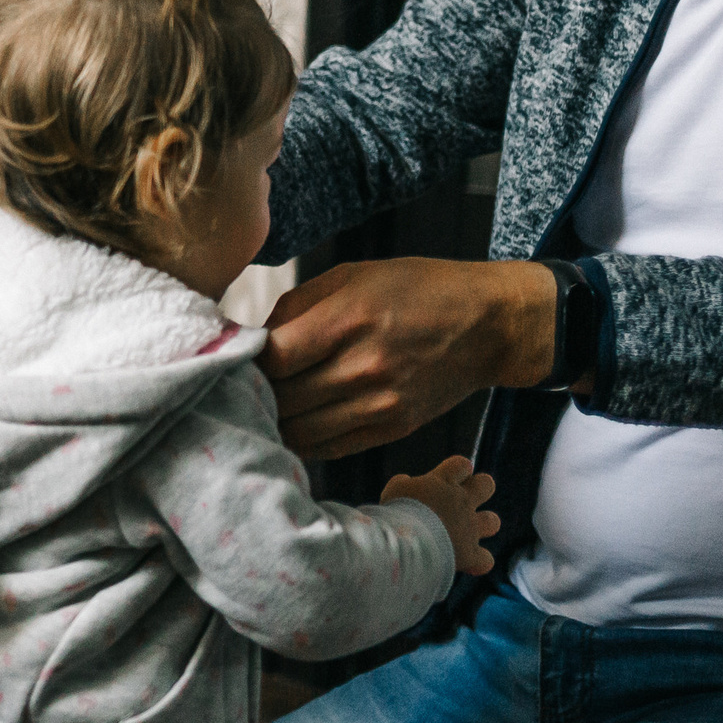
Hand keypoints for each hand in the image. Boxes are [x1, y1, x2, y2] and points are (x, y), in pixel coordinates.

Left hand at [261, 258, 557, 460]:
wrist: (488, 325)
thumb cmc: (416, 289)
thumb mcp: (352, 275)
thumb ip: (295, 307)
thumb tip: (249, 339)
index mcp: (348, 320)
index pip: (272, 357)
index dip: (244, 359)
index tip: (234, 355)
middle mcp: (363, 368)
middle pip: (280, 398)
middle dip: (253, 391)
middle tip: (237, 383)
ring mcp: (380, 405)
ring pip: (298, 431)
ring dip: (273, 420)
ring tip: (260, 405)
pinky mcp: (391, 429)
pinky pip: (327, 448)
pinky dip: (301, 439)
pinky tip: (291, 422)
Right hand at [382, 455, 501, 574]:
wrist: (407, 542)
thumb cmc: (396, 512)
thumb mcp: (395, 490)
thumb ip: (404, 483)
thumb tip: (407, 481)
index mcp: (444, 481)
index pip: (462, 465)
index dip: (457, 470)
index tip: (446, 478)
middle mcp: (462, 501)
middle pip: (486, 484)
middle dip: (478, 490)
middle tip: (459, 501)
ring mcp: (469, 527)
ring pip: (492, 522)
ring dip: (482, 526)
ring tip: (464, 533)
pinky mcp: (470, 553)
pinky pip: (486, 559)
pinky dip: (478, 561)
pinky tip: (467, 563)